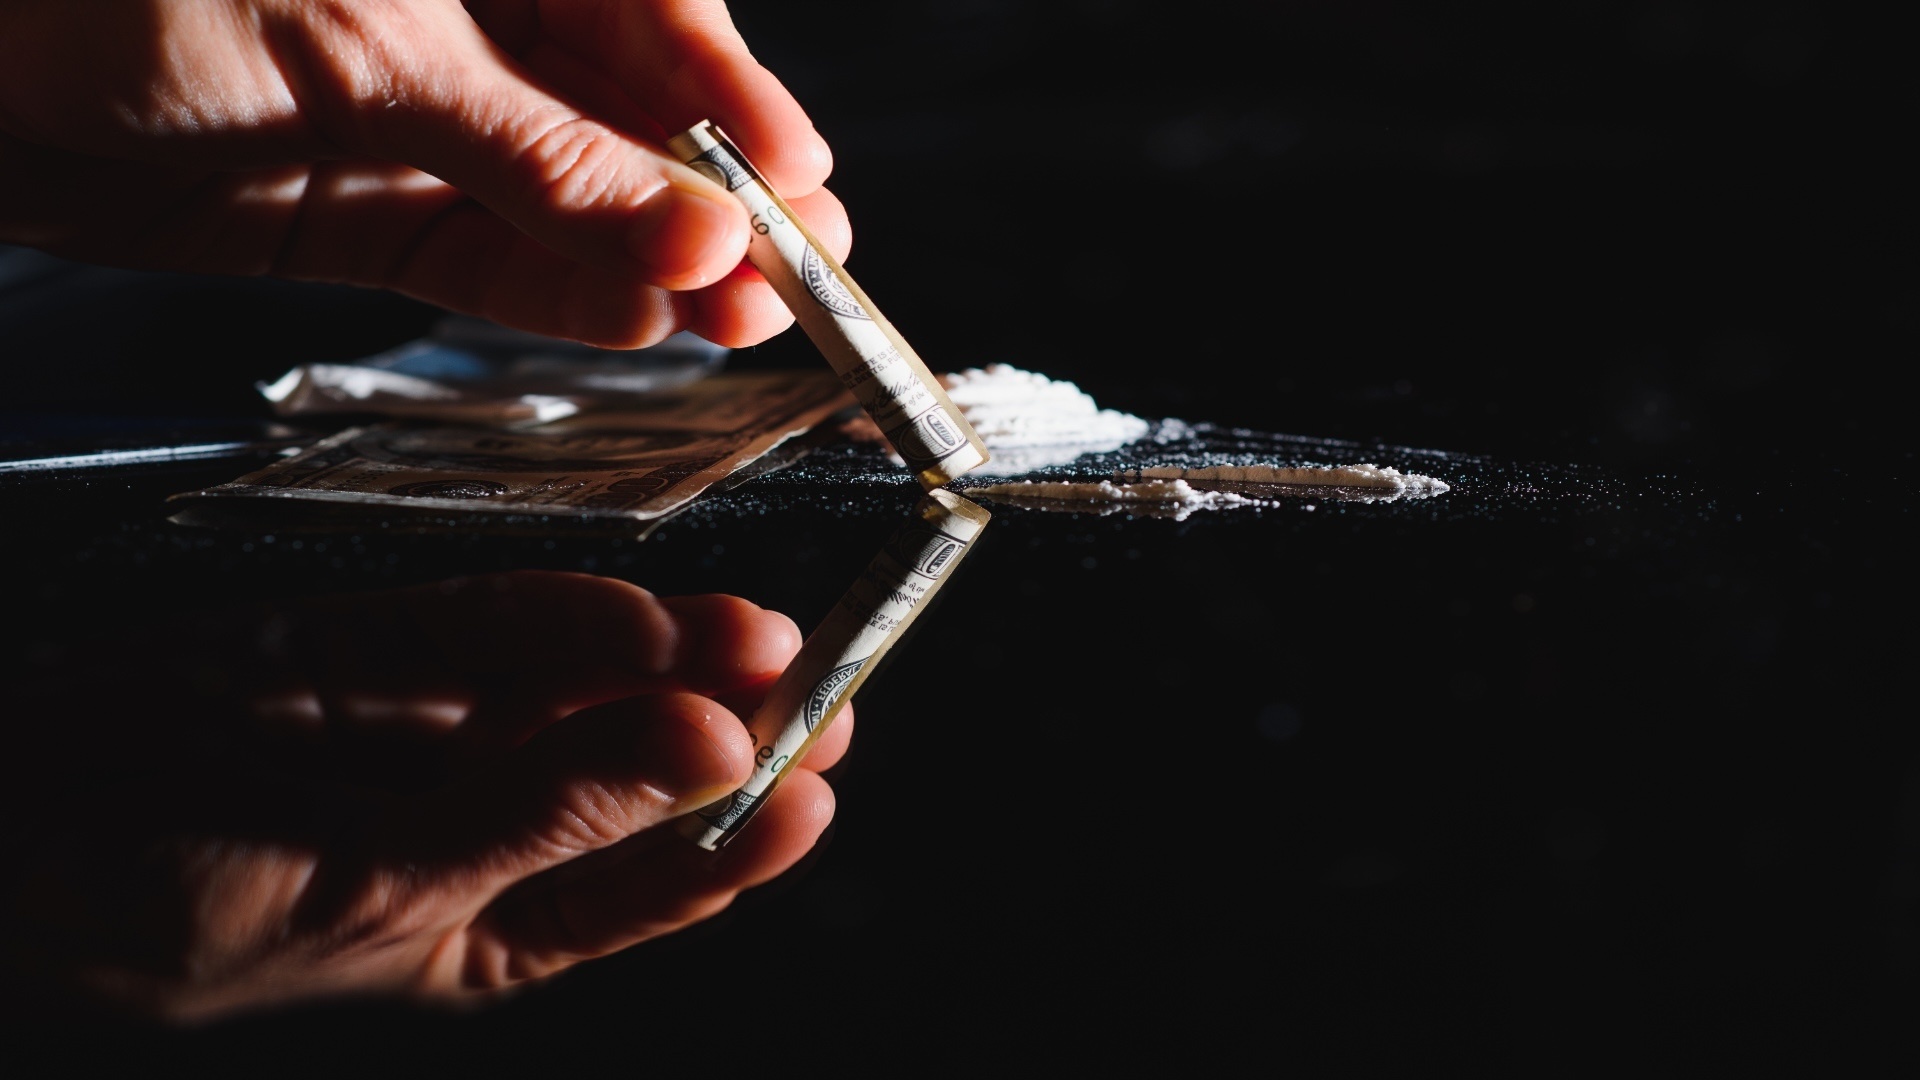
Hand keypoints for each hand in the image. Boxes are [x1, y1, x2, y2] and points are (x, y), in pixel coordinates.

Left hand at [0, 0, 849, 348]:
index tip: (800, 187)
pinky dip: (554, 292)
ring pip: (561, 196)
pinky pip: (478, 254)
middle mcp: (454, 13)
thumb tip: (689, 231)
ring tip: (738, 318)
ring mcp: (402, 113)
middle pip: (620, 111)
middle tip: (797, 274)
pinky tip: (635, 320)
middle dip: (710, 195)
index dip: (731, 102)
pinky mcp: (351, 205)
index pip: (648, 7)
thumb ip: (539, 152)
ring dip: (650, 260)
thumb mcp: (366, 46)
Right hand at [0, 570, 846, 1020]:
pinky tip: (637, 616)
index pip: (642, 888)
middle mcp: (465, 826)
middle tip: (817, 691)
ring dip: (664, 666)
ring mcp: (418, 727)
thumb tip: (713, 759)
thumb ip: (543, 820)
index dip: (736, 842)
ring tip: (753, 640)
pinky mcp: (365, 644)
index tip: (819, 788)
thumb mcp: (372, 896)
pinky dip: (558, 617)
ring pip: (572, 691)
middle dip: (724, 739)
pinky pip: (482, 625)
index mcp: (476, 930)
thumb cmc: (156, 905)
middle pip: (627, 777)